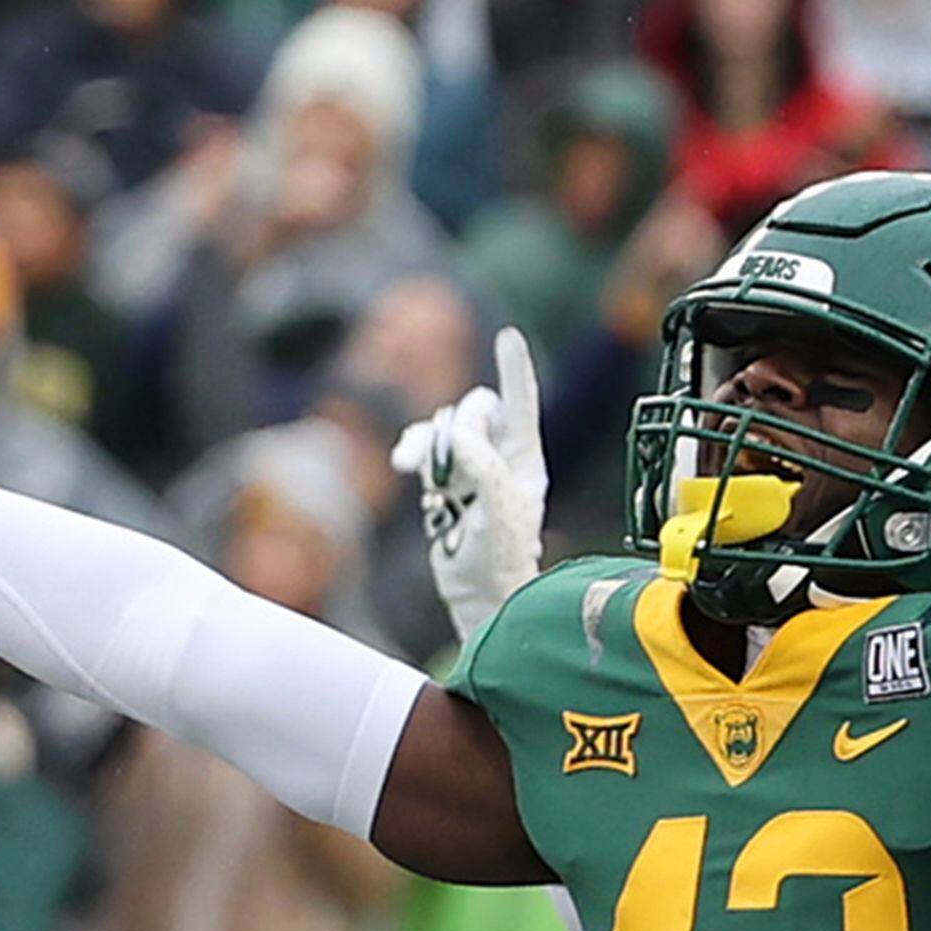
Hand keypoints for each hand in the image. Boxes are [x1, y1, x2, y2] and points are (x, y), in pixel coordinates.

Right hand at [390, 328, 548, 644]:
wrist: (478, 594)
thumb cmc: (500, 557)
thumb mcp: (499, 507)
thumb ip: (482, 463)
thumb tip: (458, 433)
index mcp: (525, 459)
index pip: (521, 403)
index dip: (513, 369)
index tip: (508, 336)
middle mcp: (501, 457)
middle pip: (475, 408)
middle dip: (457, 425)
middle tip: (453, 466)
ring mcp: (471, 468)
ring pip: (444, 426)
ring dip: (428, 441)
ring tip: (420, 473)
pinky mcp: (445, 482)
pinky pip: (425, 447)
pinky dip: (414, 450)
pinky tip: (405, 464)